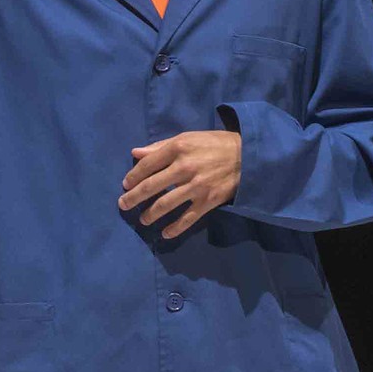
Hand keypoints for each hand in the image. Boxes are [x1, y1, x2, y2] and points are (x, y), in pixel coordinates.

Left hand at [119, 130, 241, 238]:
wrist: (249, 155)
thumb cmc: (214, 144)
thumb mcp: (188, 138)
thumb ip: (160, 146)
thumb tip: (135, 153)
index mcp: (178, 149)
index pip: (147, 165)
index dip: (133, 176)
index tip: (125, 185)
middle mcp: (184, 168)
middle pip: (151, 186)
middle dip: (133, 198)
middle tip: (123, 205)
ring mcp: (197, 186)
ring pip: (165, 205)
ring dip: (150, 214)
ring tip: (143, 220)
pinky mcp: (208, 201)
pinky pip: (188, 218)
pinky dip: (175, 228)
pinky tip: (165, 234)